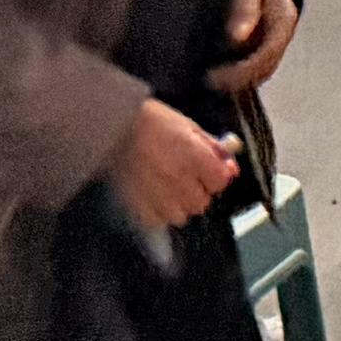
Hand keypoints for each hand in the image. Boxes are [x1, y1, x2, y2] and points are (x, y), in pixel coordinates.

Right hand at [108, 99, 239, 232]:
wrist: (109, 124)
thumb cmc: (148, 120)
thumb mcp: (187, 125)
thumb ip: (212, 147)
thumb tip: (231, 165)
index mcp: (193, 155)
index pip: (220, 182)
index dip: (216, 175)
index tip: (209, 170)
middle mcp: (177, 178)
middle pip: (201, 202)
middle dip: (198, 191)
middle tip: (185, 177)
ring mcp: (155, 193)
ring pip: (180, 215)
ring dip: (178, 204)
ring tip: (166, 186)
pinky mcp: (134, 204)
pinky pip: (156, 220)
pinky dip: (157, 211)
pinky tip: (151, 194)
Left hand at [211, 0, 300, 93]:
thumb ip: (244, 7)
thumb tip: (237, 37)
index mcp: (283, 19)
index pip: (267, 52)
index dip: (243, 68)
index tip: (216, 74)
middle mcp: (283, 36)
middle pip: (266, 67)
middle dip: (239, 79)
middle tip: (210, 81)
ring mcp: (277, 44)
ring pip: (263, 72)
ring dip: (240, 82)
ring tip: (213, 82)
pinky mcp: (268, 49)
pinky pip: (258, 69)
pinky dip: (242, 77)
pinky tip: (223, 78)